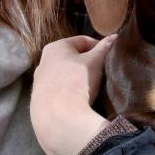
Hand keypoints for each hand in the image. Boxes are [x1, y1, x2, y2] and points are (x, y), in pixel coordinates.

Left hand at [31, 35, 113, 154]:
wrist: (58, 118)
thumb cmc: (77, 82)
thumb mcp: (96, 62)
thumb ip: (105, 47)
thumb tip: (115, 36)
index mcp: (55, 47)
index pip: (82, 41)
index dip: (99, 47)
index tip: (109, 57)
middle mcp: (43, 62)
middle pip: (72, 58)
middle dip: (88, 64)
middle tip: (102, 73)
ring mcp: (39, 82)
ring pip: (65, 76)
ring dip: (78, 79)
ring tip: (92, 89)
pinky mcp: (39, 100)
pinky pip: (59, 92)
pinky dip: (70, 93)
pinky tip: (79, 101)